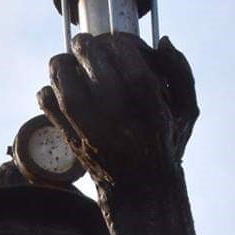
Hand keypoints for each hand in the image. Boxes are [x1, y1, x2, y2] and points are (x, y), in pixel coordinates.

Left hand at [38, 32, 198, 189]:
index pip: (130, 63)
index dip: (120, 43)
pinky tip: (61, 90)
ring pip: (65, 82)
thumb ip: (181, 74)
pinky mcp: (72, 141)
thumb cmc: (165, 144)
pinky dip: (49, 90)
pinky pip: (48, 104)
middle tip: (87, 45)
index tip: (117, 43)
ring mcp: (92, 133)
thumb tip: (162, 41)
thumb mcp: (186, 113)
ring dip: (63, 64)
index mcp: (151, 114)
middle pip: (94, 65)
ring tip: (70, 62)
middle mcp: (120, 122)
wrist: (141, 193)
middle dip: (88, 46)